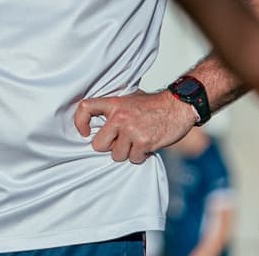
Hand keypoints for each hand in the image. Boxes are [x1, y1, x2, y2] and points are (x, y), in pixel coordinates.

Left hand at [74, 89, 193, 163]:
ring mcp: (131, 130)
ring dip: (127, 153)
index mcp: (113, 103)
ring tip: (137, 141)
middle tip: (122, 141)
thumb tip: (97, 127)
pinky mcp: (144, 142)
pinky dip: (140, 156)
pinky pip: (134, 159)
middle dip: (109, 147)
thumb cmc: (153, 105)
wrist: (178, 106)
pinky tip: (147, 145)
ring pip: (117, 155)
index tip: (86, 133)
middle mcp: (119, 117)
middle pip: (98, 145)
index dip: (80, 122)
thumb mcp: (129, 99)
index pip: (85, 108)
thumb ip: (114, 111)